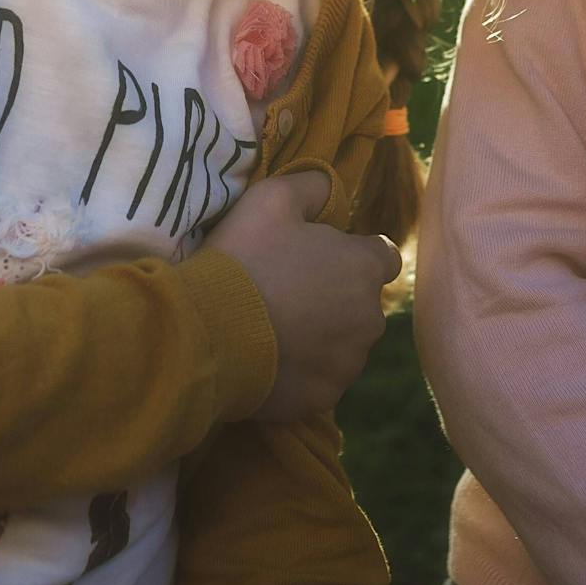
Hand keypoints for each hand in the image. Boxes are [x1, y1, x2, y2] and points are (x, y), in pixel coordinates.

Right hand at [207, 171, 398, 420]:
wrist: (203, 335)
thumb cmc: (243, 259)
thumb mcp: (272, 198)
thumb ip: (312, 186)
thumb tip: (331, 187)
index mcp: (365, 267)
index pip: (382, 257)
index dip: (353, 255)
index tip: (319, 259)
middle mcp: (370, 317)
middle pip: (361, 303)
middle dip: (335, 298)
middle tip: (288, 295)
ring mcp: (348, 362)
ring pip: (344, 345)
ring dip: (322, 338)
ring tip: (275, 331)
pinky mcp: (323, 397)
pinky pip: (320, 380)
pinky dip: (303, 373)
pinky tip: (270, 362)